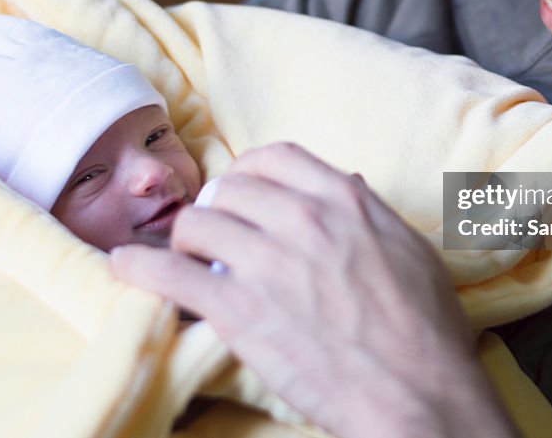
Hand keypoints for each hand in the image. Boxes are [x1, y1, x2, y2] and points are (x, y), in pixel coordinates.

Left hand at [111, 143, 517, 437]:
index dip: (249, 173)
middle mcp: (301, 220)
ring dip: (185, 239)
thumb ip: (371, 214)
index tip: (242, 191)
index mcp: (342, 201)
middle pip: (229, 188)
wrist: (416, 393)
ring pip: (196, 223)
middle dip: (216, 206)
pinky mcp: (238, 311)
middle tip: (214, 232)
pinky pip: (170, 274)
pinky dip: (140, 266)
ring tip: (184, 256)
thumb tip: (347, 185)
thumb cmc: (426, 329)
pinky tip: (125, 265)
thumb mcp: (411, 250)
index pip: (274, 158)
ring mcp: (266, 264)